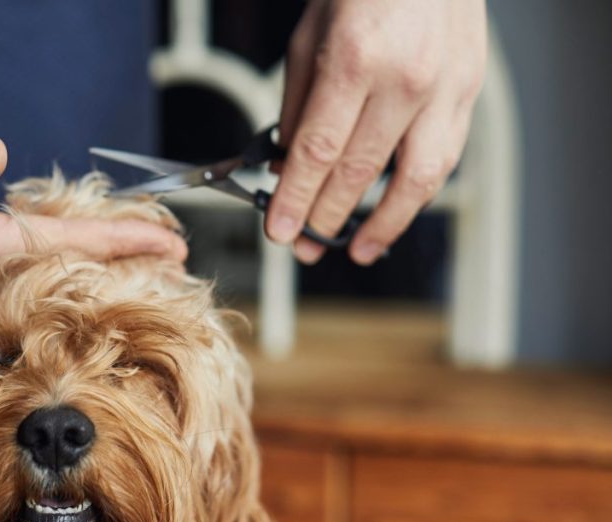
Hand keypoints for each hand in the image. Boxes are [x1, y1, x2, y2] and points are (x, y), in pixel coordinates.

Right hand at [0, 96, 186, 302]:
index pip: (60, 248)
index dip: (118, 243)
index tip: (169, 243)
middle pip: (60, 281)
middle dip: (121, 270)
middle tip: (178, 261)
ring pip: (43, 289)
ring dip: (95, 278)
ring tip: (147, 269)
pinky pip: (23, 287)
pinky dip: (63, 277)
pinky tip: (89, 271)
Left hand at [267, 0, 486, 264]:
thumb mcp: (308, 41)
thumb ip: (297, 109)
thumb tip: (285, 167)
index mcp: (355, 61)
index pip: (318, 152)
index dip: (295, 199)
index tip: (280, 231)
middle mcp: (405, 79)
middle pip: (359, 172)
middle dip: (326, 217)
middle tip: (304, 244)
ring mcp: (446, 87)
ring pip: (416, 180)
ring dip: (383, 224)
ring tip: (357, 250)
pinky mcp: (470, 92)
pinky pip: (445, 159)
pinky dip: (417, 195)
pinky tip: (394, 214)